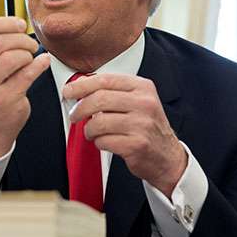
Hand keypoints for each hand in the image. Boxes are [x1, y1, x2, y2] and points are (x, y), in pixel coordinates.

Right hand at [0, 17, 50, 163]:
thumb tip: (18, 23)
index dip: (5, 23)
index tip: (20, 25)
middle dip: (20, 39)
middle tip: (31, 44)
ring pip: (11, 57)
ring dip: (28, 53)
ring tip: (31, 56)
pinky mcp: (3, 100)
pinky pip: (27, 74)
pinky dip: (40, 64)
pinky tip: (44, 62)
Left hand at [63, 74, 187, 196]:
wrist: (168, 157)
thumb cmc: (147, 127)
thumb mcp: (137, 101)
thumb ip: (113, 91)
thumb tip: (81, 84)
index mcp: (143, 87)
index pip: (105, 80)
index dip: (81, 85)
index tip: (68, 91)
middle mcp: (145, 103)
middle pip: (99, 99)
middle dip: (80, 108)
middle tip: (74, 116)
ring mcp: (142, 125)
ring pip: (99, 122)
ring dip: (88, 129)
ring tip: (91, 133)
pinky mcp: (137, 145)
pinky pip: (104, 141)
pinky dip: (98, 142)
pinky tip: (104, 142)